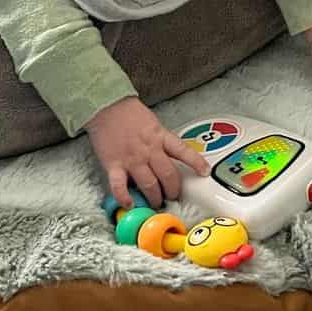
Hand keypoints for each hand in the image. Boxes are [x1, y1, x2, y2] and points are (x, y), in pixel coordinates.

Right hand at [85, 96, 208, 208]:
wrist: (106, 106)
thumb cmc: (128, 113)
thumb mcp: (153, 123)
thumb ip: (160, 139)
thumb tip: (167, 154)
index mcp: (160, 137)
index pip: (184, 151)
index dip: (197, 163)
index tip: (205, 172)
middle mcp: (149, 150)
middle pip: (168, 175)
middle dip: (173, 190)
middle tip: (173, 196)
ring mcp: (132, 159)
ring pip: (149, 184)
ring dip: (154, 197)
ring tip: (156, 202)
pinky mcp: (114, 165)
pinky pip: (120, 186)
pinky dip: (125, 197)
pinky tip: (130, 204)